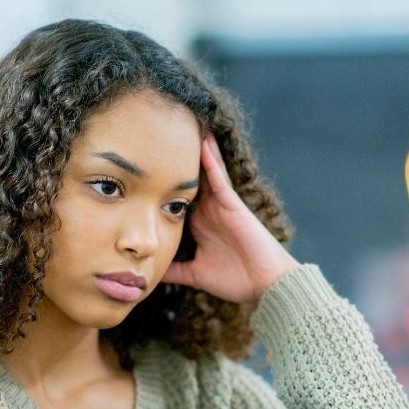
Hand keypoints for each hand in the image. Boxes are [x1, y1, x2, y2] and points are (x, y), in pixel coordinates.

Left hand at [161, 134, 299, 302]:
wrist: (265, 285)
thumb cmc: (236, 280)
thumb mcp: (195, 274)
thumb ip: (174, 270)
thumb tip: (149, 274)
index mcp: (199, 224)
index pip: (176, 197)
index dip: (161, 181)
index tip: (142, 164)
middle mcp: (208, 210)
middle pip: (187, 178)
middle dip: (174, 157)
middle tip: (157, 132)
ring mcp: (220, 204)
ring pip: (204, 171)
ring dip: (193, 149)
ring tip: (181, 122)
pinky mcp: (232, 204)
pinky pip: (219, 177)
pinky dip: (210, 160)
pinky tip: (201, 141)